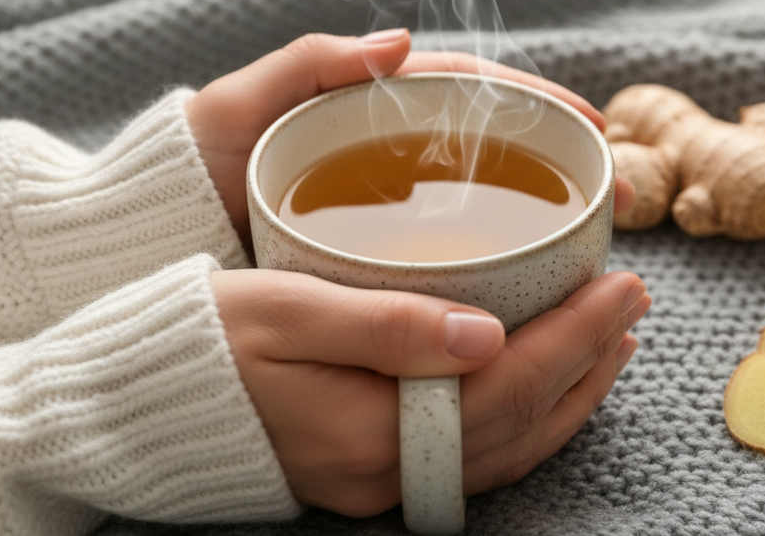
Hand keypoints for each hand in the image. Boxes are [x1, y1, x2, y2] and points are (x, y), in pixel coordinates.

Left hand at [185, 30, 633, 243]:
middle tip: (615, 192)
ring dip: (546, 226)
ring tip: (599, 245)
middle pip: (494, 157)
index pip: (471, 97)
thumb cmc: (187, 172)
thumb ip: (306, 66)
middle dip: (561, 169)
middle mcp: (389, 163)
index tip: (592, 123)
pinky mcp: (376, 270)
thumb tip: (400, 42)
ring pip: (482, 216)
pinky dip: (502, 279)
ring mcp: (386, 220)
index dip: (538, 106)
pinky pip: (450, 270)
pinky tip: (541, 298)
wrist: (142, 251)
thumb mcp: (236, 108)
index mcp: (369, 114)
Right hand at [212, 267, 649, 517]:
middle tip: (635, 299)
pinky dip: (525, 419)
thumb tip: (491, 335)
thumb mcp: (287, 310)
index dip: (577, 334)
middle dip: (591, 359)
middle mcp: (386, 471)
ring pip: (506, 450)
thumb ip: (389, 326)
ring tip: (614, 342)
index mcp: (373, 428)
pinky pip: (474, 457)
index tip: (623, 282)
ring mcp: (378, 482)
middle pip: (523, 422)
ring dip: (569, 394)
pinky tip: (542, 384)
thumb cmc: (198, 339)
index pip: (510, 385)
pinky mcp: (367, 473)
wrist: (129, 402)